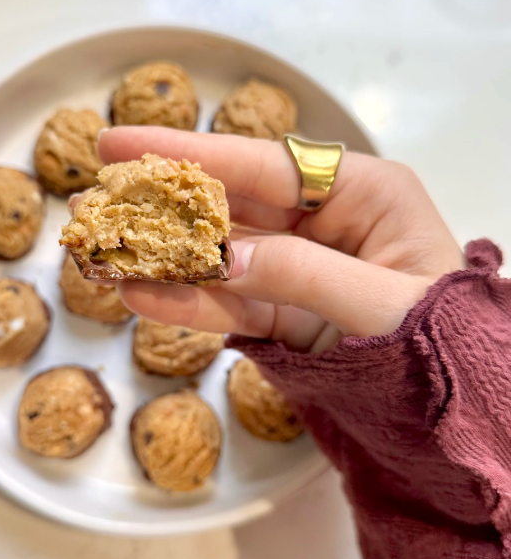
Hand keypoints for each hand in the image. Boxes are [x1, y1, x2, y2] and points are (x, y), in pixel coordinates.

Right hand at [98, 127, 463, 352]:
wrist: (460, 414)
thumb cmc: (446, 344)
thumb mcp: (380, 304)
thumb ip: (299, 274)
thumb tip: (220, 256)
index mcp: (362, 193)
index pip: (261, 162)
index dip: (189, 153)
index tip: (123, 144)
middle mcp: (326, 223)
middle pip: (229, 205)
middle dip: (164, 205)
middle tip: (99, 200)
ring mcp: (302, 270)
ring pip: (220, 258)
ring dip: (164, 260)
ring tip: (104, 256)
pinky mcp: (288, 315)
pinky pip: (229, 305)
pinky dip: (188, 304)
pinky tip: (142, 299)